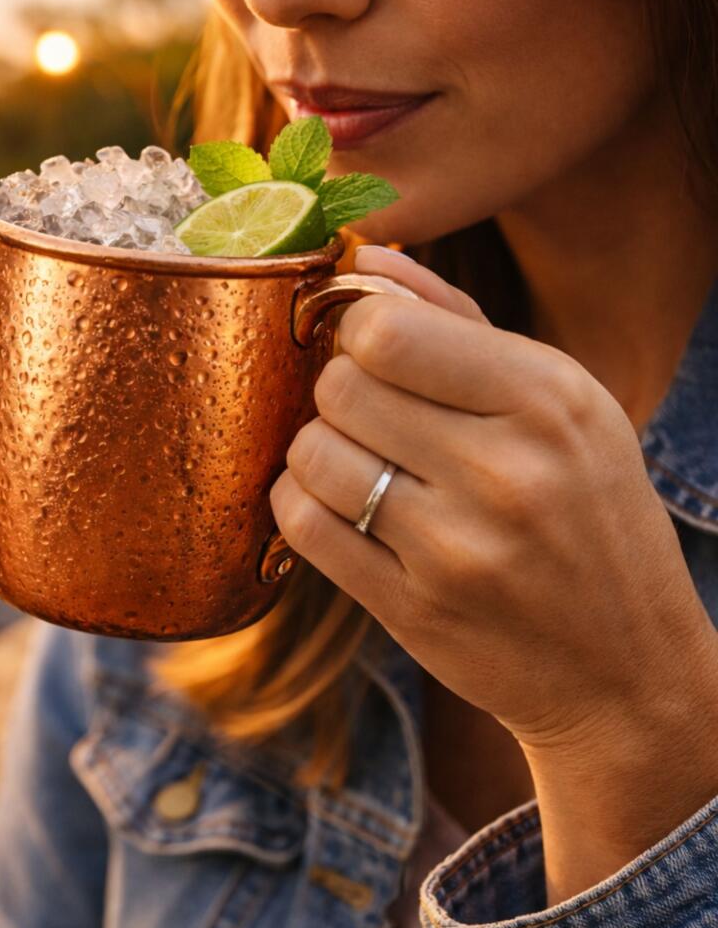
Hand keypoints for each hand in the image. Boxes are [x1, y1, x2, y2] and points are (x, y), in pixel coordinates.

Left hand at [270, 245, 717, 757]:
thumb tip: (368, 258)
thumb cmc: (590, 515)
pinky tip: (336, 505)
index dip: (358, 333)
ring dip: (318, 450)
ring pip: (311, 454)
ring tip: (358, 462)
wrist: (625, 669)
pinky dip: (301, 504)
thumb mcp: (561, 403)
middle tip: (369, 414)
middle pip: (340, 387)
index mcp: (548, 399)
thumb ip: (459, 319)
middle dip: (338, 392)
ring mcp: (456, 549)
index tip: (373, 352)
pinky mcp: (413, 610)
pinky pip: (302, 526)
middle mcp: (505, 471)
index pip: (386, 330)